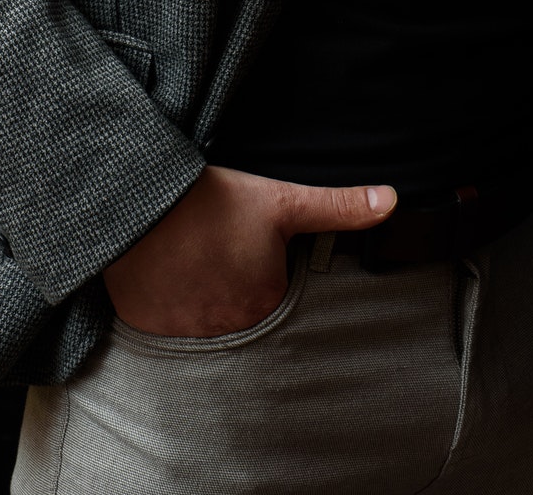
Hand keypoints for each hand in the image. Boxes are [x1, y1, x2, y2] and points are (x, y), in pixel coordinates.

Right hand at [102, 165, 397, 336]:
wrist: (140, 204)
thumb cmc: (213, 201)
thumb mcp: (281, 200)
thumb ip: (339, 207)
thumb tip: (392, 201)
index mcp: (265, 302)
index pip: (276, 296)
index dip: (266, 269)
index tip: (249, 248)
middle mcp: (228, 329)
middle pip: (242, 312)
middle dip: (235, 288)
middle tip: (219, 252)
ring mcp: (184, 332)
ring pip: (205, 320)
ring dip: (204, 299)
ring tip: (195, 261)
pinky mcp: (147, 327)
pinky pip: (167, 326)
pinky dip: (169, 307)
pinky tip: (168, 275)